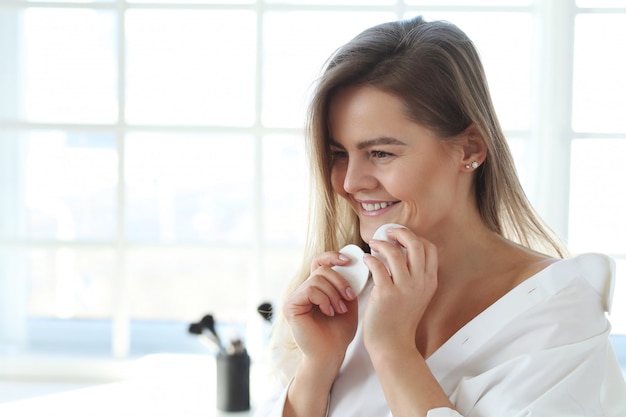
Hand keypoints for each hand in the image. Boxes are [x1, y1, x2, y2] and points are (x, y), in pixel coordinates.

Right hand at [282, 251, 358, 366]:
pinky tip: (329, 312)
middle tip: (349, 298)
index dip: (333, 256)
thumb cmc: (339, 332)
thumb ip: (346, 284)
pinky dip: (324, 299)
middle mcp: (304, 290)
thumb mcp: (348, 303)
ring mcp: (296, 297)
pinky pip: (310, 290)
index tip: (349, 260)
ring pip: (317, 279)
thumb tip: (350, 265)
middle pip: (322, 269)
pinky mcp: (291, 305)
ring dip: (334, 294)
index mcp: (316, 288)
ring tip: (339, 310)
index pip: (320, 262)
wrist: (331, 354)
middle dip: (340, 282)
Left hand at [362, 228, 437, 354]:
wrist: (393, 345)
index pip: (430, 248)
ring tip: (374, 245)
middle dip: (400, 232)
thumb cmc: (400, 320)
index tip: (401, 237)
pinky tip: (366, 259)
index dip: (416, 237)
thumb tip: (402, 252)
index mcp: (430, 282)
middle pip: (415, 244)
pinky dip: (370, 258)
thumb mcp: (417, 296)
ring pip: (394, 252)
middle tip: (388, 233)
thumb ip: (415, 276)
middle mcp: (420, 283)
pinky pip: (377, 266)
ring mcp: (404, 288)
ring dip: (381, 243)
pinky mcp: (386, 294)